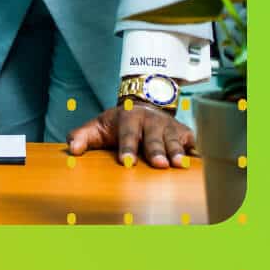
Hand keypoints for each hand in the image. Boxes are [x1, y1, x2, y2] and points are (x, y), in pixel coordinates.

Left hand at [66, 101, 195, 168]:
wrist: (144, 104)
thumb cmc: (118, 123)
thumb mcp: (98, 126)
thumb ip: (82, 136)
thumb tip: (71, 150)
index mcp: (128, 118)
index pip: (127, 134)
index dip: (127, 148)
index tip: (126, 162)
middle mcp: (150, 121)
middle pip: (153, 137)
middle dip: (155, 150)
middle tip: (158, 164)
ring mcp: (169, 126)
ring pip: (173, 139)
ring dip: (176, 151)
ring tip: (178, 164)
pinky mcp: (184, 133)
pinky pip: (191, 142)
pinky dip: (194, 151)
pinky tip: (198, 162)